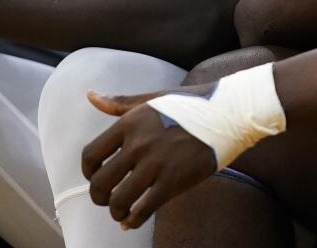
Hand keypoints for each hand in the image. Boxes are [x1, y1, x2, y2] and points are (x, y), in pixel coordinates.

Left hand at [82, 84, 218, 229]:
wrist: (228, 113)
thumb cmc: (192, 105)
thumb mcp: (153, 99)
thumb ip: (121, 103)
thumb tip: (91, 96)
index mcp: (129, 123)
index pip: (90, 155)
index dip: (88, 172)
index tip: (96, 176)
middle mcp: (138, 144)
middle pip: (100, 182)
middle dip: (98, 197)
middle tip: (106, 199)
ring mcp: (155, 164)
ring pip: (118, 201)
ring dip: (115, 212)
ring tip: (121, 211)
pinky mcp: (173, 182)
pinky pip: (143, 210)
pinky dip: (133, 221)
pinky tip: (134, 219)